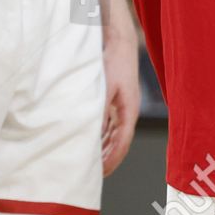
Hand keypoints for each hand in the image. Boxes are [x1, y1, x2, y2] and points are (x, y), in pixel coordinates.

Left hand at [100, 0, 140, 174]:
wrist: (116, 38)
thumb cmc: (111, 62)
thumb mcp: (101, 90)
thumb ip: (96, 114)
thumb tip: (90, 138)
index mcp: (129, 111)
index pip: (122, 145)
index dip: (111, 162)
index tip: (97, 176)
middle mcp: (128, 111)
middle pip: (118, 142)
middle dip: (105, 159)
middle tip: (88, 173)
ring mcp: (123, 105)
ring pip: (113, 134)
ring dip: (102, 147)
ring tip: (85, 160)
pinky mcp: (116, 98)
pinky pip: (109, 123)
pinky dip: (100, 134)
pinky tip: (87, 139)